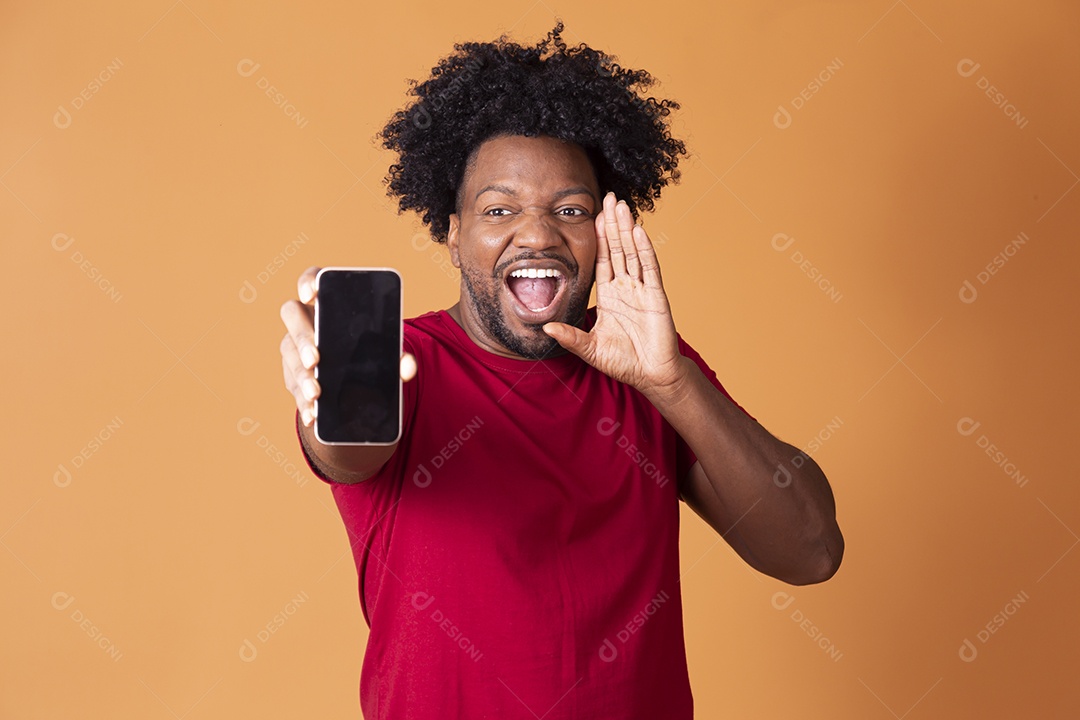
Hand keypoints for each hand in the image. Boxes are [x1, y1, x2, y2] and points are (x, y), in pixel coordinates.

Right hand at [280, 266, 416, 426]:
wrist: (356, 378)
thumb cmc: (369, 351)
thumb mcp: (384, 350)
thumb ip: (396, 356)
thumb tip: (408, 367)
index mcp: (327, 302)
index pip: (311, 279)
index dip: (308, 282)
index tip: (312, 295)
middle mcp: (304, 320)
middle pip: (292, 317)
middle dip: (302, 338)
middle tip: (315, 359)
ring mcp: (294, 347)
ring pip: (290, 356)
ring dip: (302, 376)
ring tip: (317, 393)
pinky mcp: (293, 375)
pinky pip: (293, 387)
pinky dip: (303, 403)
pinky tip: (312, 414)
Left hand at [543, 192, 684, 394]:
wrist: (651, 375)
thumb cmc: (624, 362)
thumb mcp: (590, 349)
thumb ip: (570, 337)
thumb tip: (545, 327)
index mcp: (609, 296)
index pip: (602, 260)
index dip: (597, 238)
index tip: (592, 215)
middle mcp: (626, 288)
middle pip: (617, 249)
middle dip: (612, 224)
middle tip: (608, 197)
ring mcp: (642, 290)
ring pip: (632, 252)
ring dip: (626, 229)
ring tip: (622, 205)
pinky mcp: (656, 296)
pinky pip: (649, 268)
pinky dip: (643, 249)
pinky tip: (638, 231)